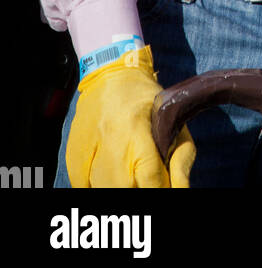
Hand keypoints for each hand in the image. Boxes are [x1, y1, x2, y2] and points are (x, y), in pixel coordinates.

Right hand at [67, 45, 195, 187]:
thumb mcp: (173, 122)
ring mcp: (88, 148)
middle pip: (123, 188)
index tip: (165, 188)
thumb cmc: (147, 102)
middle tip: (146, 183)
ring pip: (101, 188)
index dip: (159, 189)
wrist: (110, 76)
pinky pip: (82, 185)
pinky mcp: (74, 154)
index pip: (150, 176)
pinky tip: (110, 178)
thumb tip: (182, 189)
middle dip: (138, 191)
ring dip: (117, 188)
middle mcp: (111, 140)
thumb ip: (180, 158)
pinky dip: (96, 187)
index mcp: (138, 129)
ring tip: (129, 178)